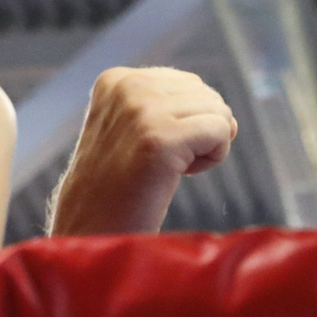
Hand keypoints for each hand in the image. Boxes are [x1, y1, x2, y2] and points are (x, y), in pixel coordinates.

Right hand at [47, 67, 238, 235]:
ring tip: (165, 172)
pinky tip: (178, 176)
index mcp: (116, 80)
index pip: (189, 84)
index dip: (184, 123)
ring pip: (219, 112)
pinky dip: (212, 158)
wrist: (90, 236)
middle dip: (198, 133)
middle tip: (160, 166)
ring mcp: (142, 110)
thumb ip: (165, 106)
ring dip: (204, 148)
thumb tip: (226, 115)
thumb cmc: (116, 193)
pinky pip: (220, 131)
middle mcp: (128, 86)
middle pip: (207, 95)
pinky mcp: (160, 138)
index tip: (150, 151)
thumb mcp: (129, 131)